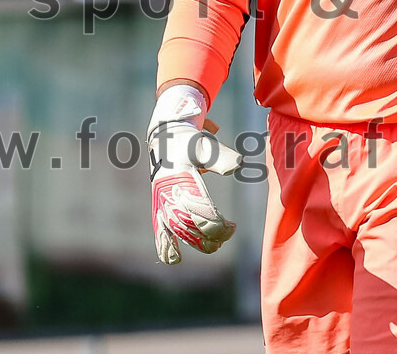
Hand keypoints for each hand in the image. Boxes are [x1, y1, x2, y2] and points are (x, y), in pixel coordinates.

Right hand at [147, 85, 242, 264]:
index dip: (217, 225)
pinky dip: (165, 245)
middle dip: (210, 236)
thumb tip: (238, 165)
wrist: (166, 135)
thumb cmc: (191, 142)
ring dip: (195, 242)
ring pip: (177, 231)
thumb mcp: (206, 146)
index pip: (201, 211)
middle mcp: (170, 194)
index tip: (231, 227)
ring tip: (214, 246)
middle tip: (229, 233)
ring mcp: (162, 201)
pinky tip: (173, 260)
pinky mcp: (158, 205)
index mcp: (182, 180)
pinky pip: (159, 229)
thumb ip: (221, 158)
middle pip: (190, 226)